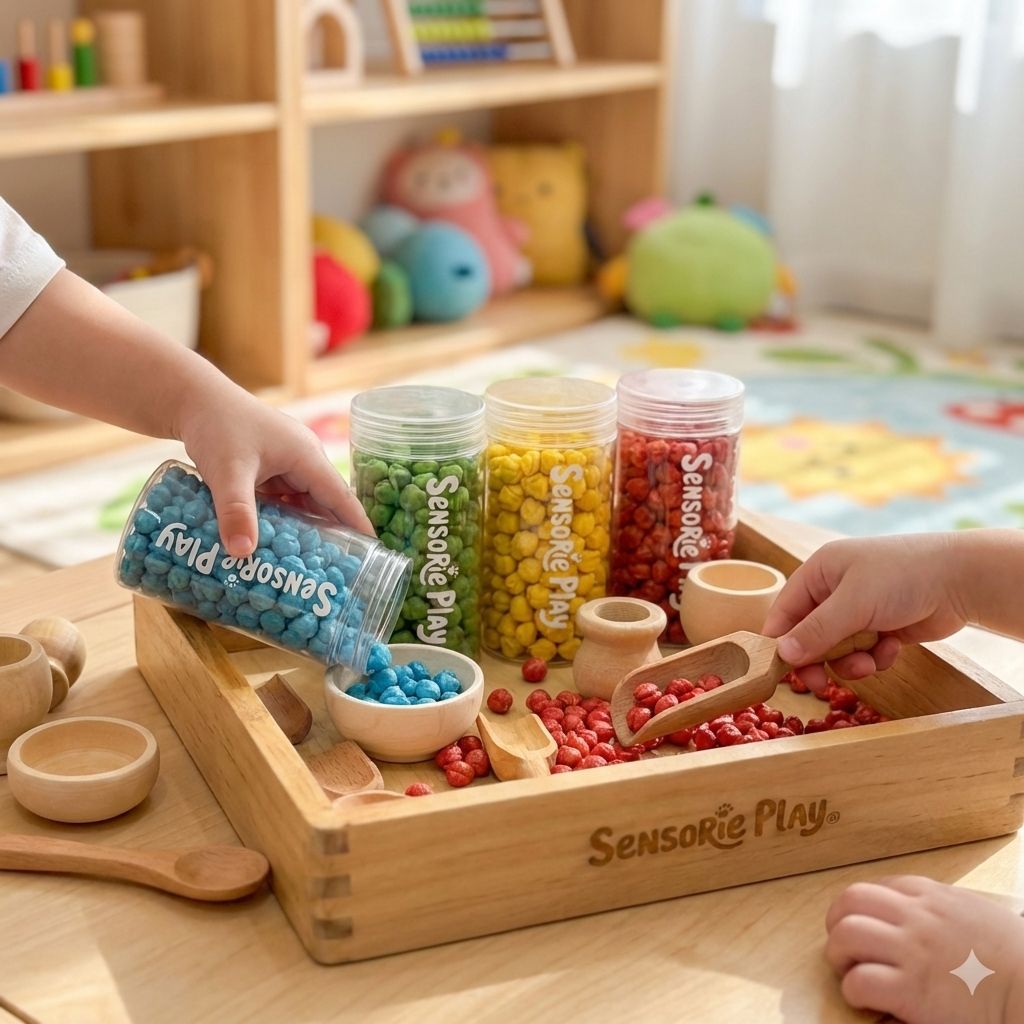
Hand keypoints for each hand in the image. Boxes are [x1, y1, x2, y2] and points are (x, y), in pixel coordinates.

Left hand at [177, 388, 372, 557]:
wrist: (192, 399)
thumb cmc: (216, 426)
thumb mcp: (227, 472)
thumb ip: (236, 511)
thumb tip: (243, 553)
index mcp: (306, 456)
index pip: (341, 496)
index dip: (358, 524)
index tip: (375, 552)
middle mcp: (302, 459)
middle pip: (325, 502)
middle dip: (333, 534)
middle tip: (339, 571)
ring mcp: (285, 462)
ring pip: (302, 503)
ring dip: (305, 529)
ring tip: (311, 565)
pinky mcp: (268, 467)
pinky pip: (283, 499)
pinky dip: (283, 520)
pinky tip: (278, 542)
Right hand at [761, 534, 968, 690]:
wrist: (963, 579)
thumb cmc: (902, 576)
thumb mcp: (853, 604)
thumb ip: (816, 631)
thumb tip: (783, 654)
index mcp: (819, 573)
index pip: (785, 612)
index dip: (781, 642)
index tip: (783, 671)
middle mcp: (834, 590)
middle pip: (809, 635)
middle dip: (820, 658)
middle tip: (821, 685)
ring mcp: (860, 609)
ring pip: (838, 649)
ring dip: (851, 661)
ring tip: (870, 661)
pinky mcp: (882, 627)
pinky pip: (864, 652)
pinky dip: (875, 656)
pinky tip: (892, 647)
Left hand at [825, 876, 1023, 1022]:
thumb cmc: (1015, 960)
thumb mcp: (977, 915)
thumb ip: (942, 910)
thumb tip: (916, 915)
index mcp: (933, 898)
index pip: (878, 887)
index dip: (862, 909)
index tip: (864, 925)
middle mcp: (917, 918)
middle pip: (851, 900)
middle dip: (838, 922)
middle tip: (845, 946)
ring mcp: (913, 952)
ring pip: (847, 934)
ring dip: (839, 954)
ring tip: (850, 972)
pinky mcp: (912, 991)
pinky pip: (860, 981)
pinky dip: (854, 991)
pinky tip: (867, 1000)